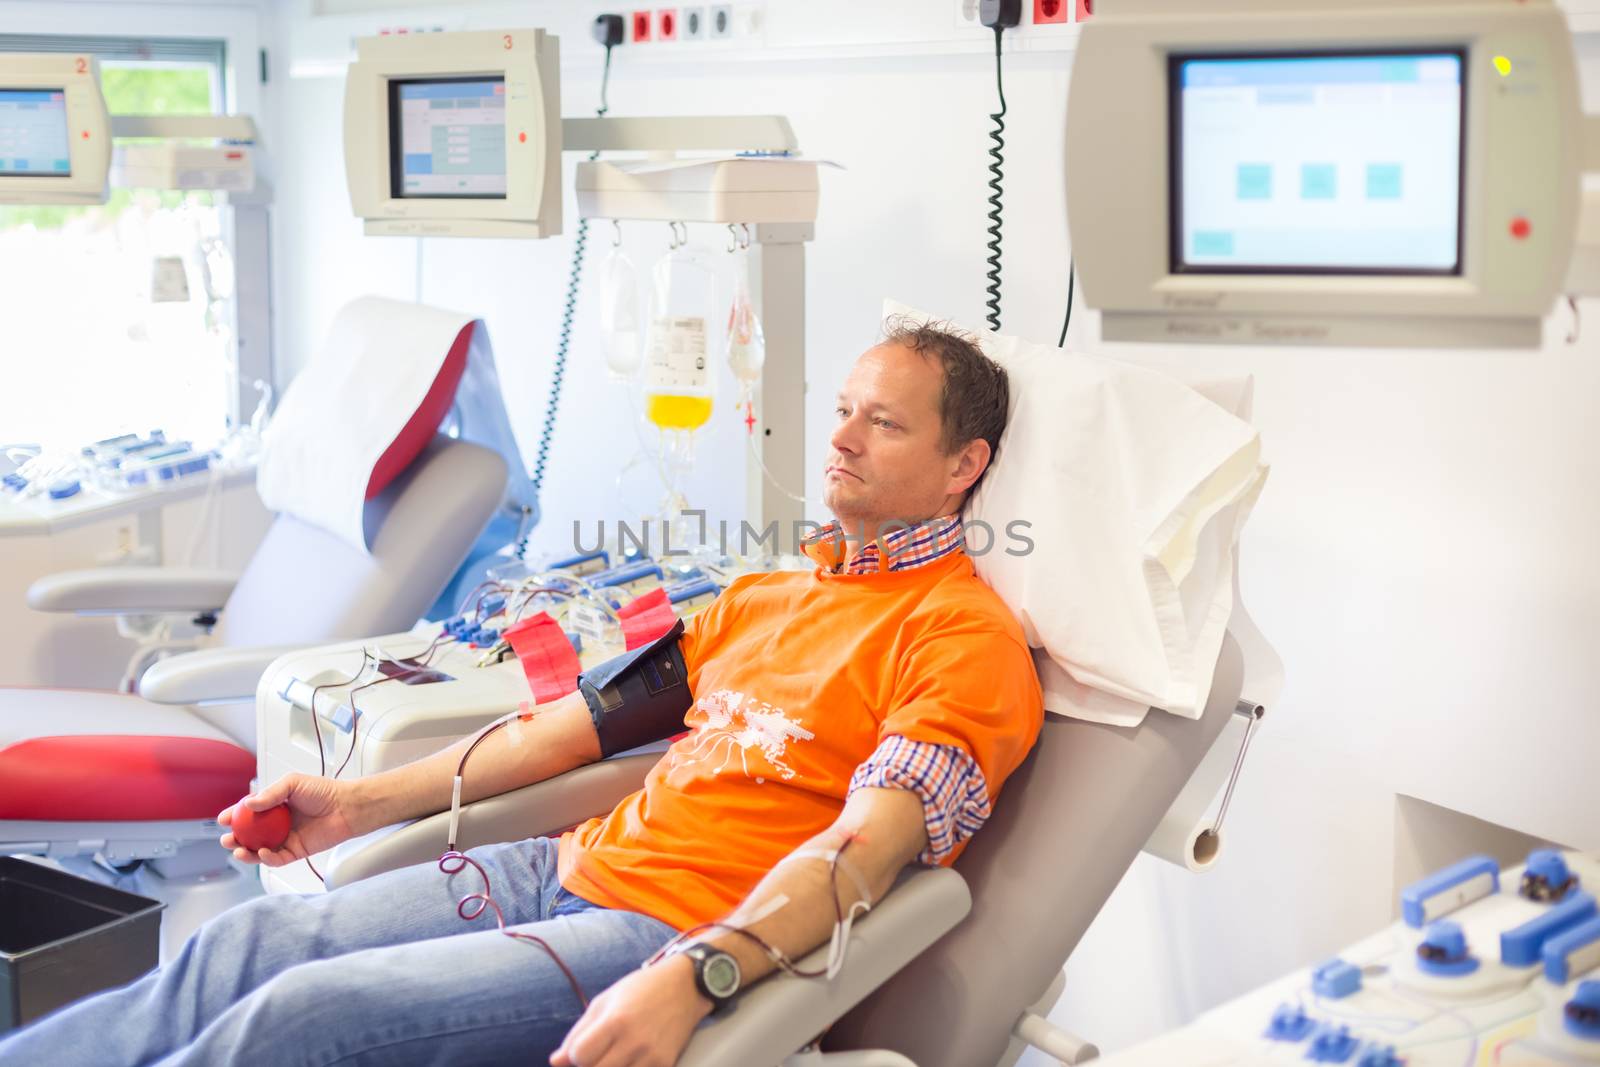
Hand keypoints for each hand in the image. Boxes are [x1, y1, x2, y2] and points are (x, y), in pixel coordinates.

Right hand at [217, 774, 360, 867]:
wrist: (347, 807)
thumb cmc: (324, 791)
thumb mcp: (293, 783)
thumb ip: (271, 794)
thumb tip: (248, 804)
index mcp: (275, 806)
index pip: (249, 812)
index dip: (234, 816)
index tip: (223, 819)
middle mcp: (278, 823)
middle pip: (250, 835)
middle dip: (235, 839)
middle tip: (228, 839)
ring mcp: (286, 838)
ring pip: (260, 850)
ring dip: (247, 853)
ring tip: (239, 850)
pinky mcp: (296, 851)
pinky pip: (277, 859)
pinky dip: (267, 858)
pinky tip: (263, 853)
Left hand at [549, 955, 712, 1066]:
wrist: (685, 987)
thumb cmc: (641, 989)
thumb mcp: (606, 1001)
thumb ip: (578, 1032)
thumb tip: (556, 1061)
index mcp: (616, 1021)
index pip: (580, 1056)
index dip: (576, 1056)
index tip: (583, 1049)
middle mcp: (634, 1041)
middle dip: (590, 1065)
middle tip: (597, 1054)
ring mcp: (651, 1056)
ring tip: (612, 1055)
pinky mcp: (666, 1065)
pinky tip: (629, 1058)